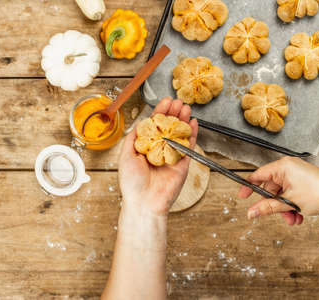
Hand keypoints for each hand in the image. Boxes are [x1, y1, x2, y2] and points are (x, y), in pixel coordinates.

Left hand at [118, 98, 198, 215]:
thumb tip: (139, 123)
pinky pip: (190, 145)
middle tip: (177, 101)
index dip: (160, 112)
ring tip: (185, 107)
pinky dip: (192, 133)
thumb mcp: (125, 155)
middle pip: (169, 126)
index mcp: (146, 147)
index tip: (165, 101)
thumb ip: (133, 138)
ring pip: (180, 133)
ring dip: (183, 119)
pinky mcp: (183, 163)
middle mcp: (160, 150)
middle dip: (173, 113)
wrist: (144, 202)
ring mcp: (172, 156)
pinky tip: (193, 122)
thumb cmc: (132, 182)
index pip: (154, 125)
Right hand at [238, 157, 318, 224]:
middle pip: (271, 188)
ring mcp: (297, 174)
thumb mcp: (289, 203)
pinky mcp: (303, 181)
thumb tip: (251, 212)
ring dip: (284, 209)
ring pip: (281, 194)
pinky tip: (299, 215)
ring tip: (293, 219)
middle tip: (279, 216)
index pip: (258, 175)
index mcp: (283, 166)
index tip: (243, 197)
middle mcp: (289, 167)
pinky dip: (292, 206)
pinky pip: (290, 194)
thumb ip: (267, 207)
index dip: (249, 187)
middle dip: (275, 206)